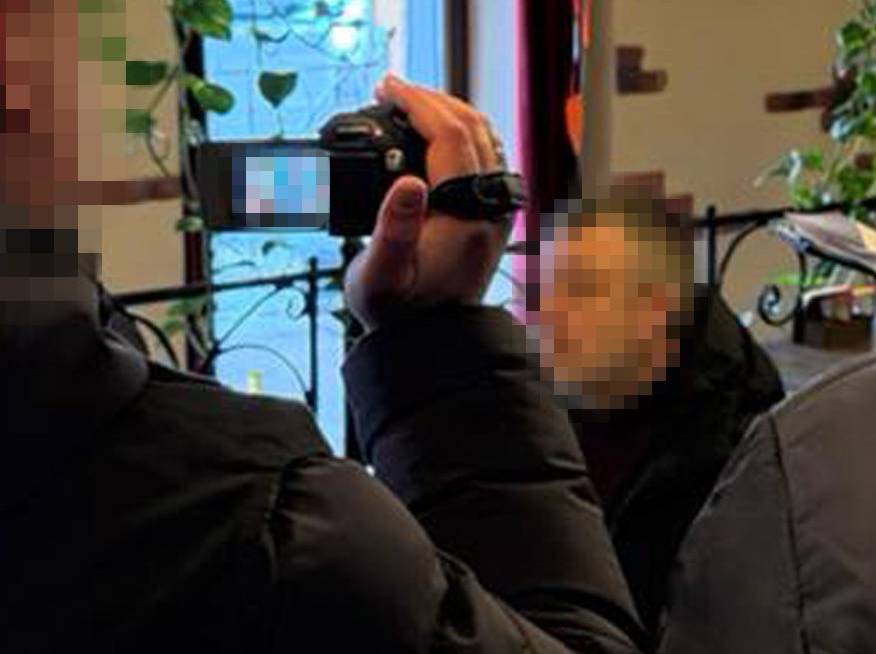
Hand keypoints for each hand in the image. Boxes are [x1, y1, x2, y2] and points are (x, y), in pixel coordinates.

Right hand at [345, 75, 515, 329]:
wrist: (431, 343)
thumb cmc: (400, 314)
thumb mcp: (380, 276)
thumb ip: (393, 228)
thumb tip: (406, 182)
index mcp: (466, 214)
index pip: (450, 134)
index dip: (416, 103)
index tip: (386, 88)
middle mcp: (490, 206)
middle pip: (471, 126)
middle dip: (430, 100)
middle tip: (392, 90)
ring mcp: (496, 208)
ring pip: (483, 137)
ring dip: (446, 113)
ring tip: (408, 105)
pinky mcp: (492, 213)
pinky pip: (484, 156)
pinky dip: (459, 134)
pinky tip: (432, 135)